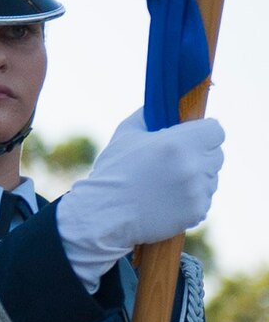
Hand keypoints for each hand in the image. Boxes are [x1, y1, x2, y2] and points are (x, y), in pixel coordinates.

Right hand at [57, 110, 222, 273]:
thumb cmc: (112, 172)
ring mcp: (197, 191)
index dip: (204, 132)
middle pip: (217, 155)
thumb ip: (147, 116)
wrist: (103, 214)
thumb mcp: (125, 135)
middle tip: (177, 162)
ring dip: (197, 179)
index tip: (194, 137)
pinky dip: (191, 200)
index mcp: (178, 143)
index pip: (216, 131)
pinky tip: (167, 201)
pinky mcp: (197, 212)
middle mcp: (192, 166)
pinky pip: (204, 200)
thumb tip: (160, 107)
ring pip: (212, 179)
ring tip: (167, 185)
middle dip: (201, 155)